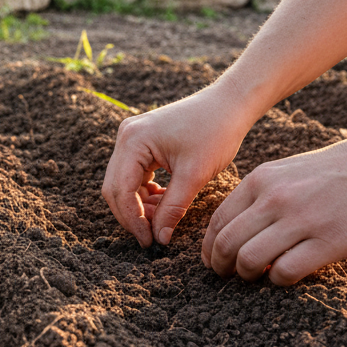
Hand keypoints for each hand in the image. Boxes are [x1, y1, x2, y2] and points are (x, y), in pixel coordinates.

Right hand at [102, 87, 251, 247]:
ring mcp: (133, 138)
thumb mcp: (194, 175)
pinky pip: (135, 175)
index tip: (148, 242)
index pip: (121, 190)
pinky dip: (147, 193)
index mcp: (134, 141)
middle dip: (133, 215)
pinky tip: (164, 203)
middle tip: (152, 236)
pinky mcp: (143, 142)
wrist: (231, 104)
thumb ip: (173, 208)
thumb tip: (159, 239)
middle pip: (116, 188)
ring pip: (125, 184)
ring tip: (163, 220)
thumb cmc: (216, 132)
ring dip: (140, 205)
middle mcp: (126, 137)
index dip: (132, 220)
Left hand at [201, 132, 346, 284]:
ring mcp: (301, 219)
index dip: (209, 248)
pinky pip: (285, 272)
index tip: (214, 261)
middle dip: (221, 267)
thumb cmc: (340, 171)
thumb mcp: (289, 171)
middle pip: (226, 244)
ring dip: (248, 275)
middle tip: (230, 276)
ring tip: (259, 276)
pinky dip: (279, 280)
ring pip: (249, 260)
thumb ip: (261, 197)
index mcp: (261, 179)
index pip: (218, 221)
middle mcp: (275, 198)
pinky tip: (288, 275)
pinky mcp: (329, 241)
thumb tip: (234, 233)